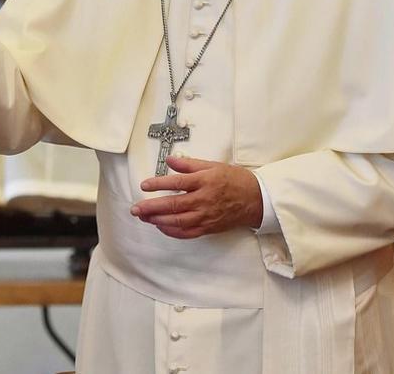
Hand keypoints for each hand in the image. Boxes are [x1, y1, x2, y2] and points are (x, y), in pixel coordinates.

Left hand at [130, 155, 263, 238]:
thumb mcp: (214, 166)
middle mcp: (204, 200)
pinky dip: (172, 232)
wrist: (258, 200)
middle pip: (174, 205)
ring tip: (143, 217)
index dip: (159, 184)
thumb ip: (190, 164)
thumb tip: (169, 160)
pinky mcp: (209, 227)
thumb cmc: (236, 180)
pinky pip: (188, 233)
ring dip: (158, 220)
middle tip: (136, 208)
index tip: (144, 185)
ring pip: (178, 221)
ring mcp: (206, 216)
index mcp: (205, 181)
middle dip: (152, 207)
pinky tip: (161, 227)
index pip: (177, 182)